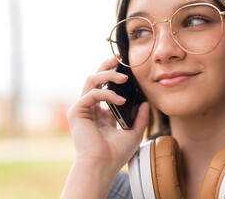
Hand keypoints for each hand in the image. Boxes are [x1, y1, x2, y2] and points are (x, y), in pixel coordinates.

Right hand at [67, 57, 149, 171]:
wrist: (103, 165)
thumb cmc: (116, 153)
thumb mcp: (134, 132)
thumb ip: (141, 117)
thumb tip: (147, 102)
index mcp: (101, 113)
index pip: (106, 88)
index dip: (114, 77)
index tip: (127, 70)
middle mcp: (90, 108)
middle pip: (95, 79)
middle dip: (107, 67)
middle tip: (119, 59)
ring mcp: (82, 109)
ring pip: (91, 81)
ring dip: (107, 75)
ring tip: (124, 77)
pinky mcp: (77, 111)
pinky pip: (92, 94)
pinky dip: (107, 94)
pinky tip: (120, 100)